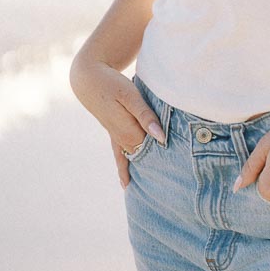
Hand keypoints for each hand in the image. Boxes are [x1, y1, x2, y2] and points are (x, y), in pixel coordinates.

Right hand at [69, 56, 164, 187]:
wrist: (87, 77)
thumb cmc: (111, 83)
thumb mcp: (131, 96)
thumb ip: (146, 117)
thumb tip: (160, 138)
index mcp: (129, 131)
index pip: (153, 152)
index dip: (167, 161)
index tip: (182, 175)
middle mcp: (122, 138)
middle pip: (144, 159)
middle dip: (157, 171)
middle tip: (172, 192)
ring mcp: (116, 136)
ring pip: (132, 159)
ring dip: (142, 173)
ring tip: (152, 193)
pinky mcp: (112, 132)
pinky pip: (120, 155)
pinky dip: (124, 168)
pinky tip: (125, 183)